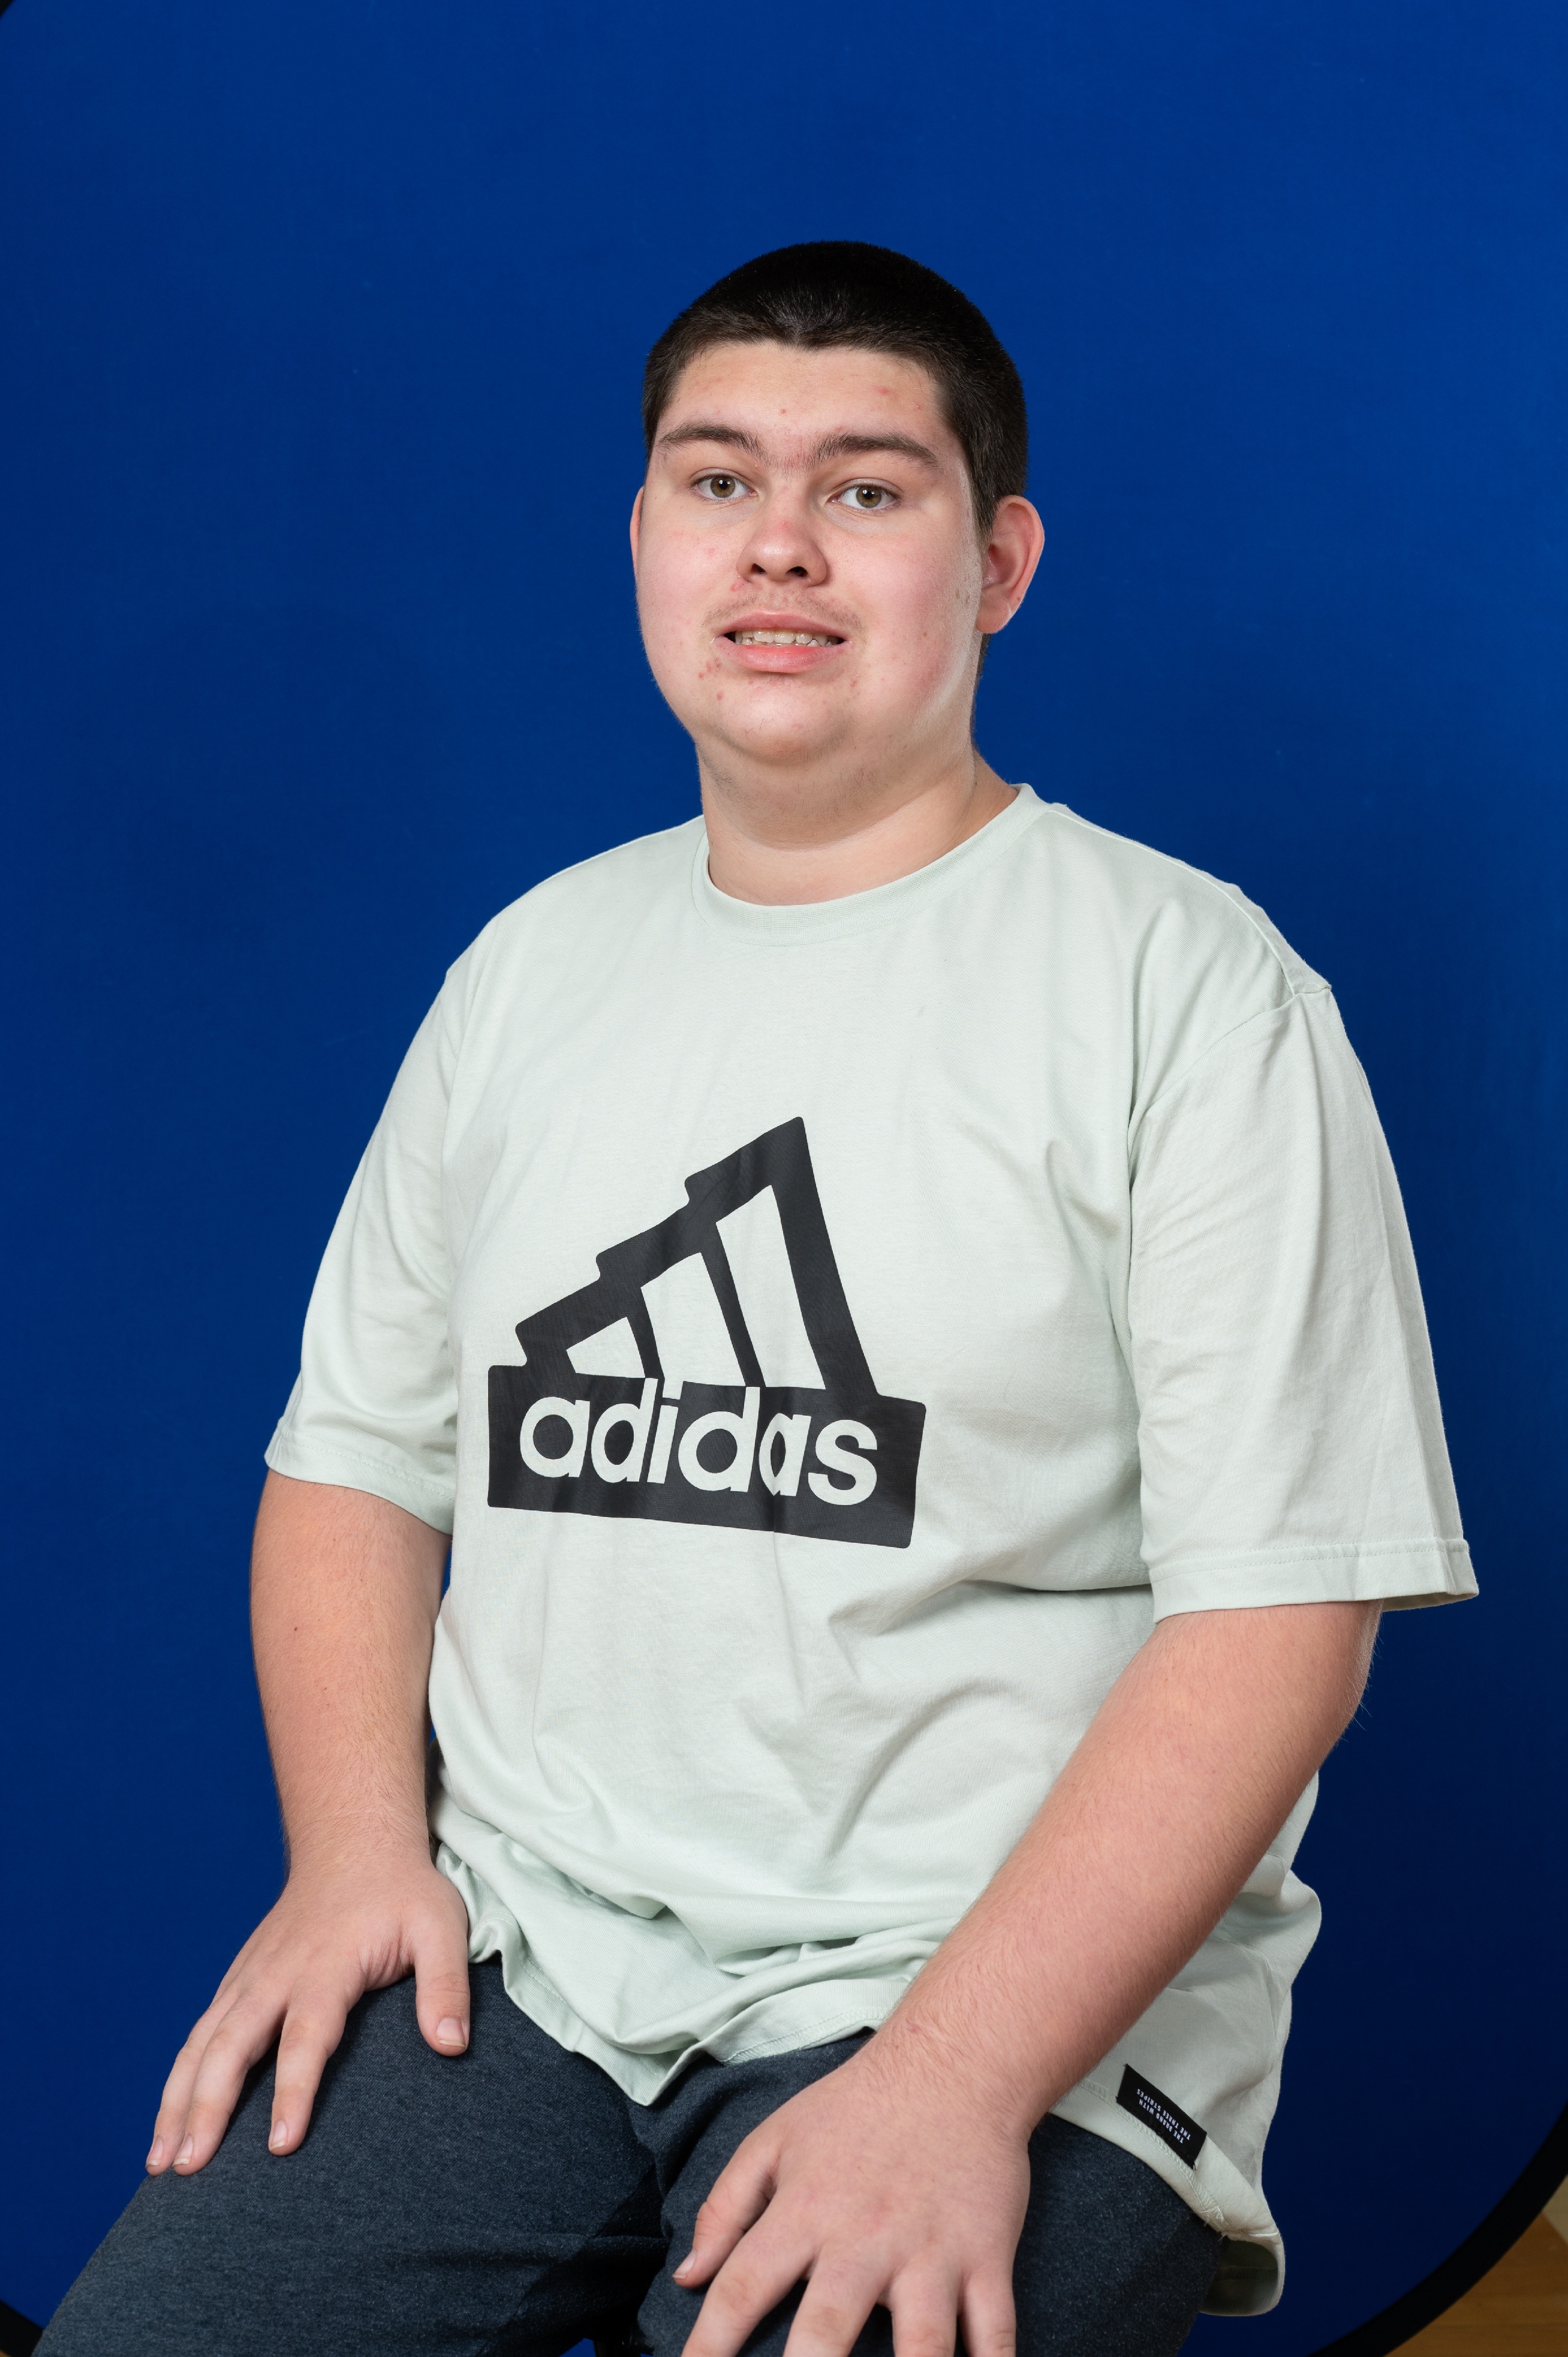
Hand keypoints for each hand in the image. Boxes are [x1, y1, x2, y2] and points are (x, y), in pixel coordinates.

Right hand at [145, 1846, 470, 2175]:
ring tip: (160, 2164)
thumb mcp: (441, 1926)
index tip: (280, 2146)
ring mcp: (250, 1975)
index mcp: (326, 1965)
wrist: (352, 1842)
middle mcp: (276, 1973)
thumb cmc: (401, 1892)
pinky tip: (167, 2122)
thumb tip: (451, 2046)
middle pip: (230, 2045)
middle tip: (187, 2169)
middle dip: (205, 2108)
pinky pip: (199, 2032)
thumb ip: (446, 1985)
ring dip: (177, 2101)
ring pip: (202, 2042)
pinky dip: (177, 2078)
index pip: (305, 2036)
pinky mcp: (238, 1979)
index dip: (293, 2091)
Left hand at [674, 2037, 1030, 2356]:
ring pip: (922, 2346)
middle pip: (826, 2331)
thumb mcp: (774, 2139)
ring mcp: (932, 2253)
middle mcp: (866, 2238)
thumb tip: (688, 2277)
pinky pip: (995, 2334)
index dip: (709, 2345)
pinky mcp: (987, 2258)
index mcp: (807, 2210)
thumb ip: (725, 2207)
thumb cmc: (855, 2107)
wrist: (953, 2063)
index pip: (742, 2288)